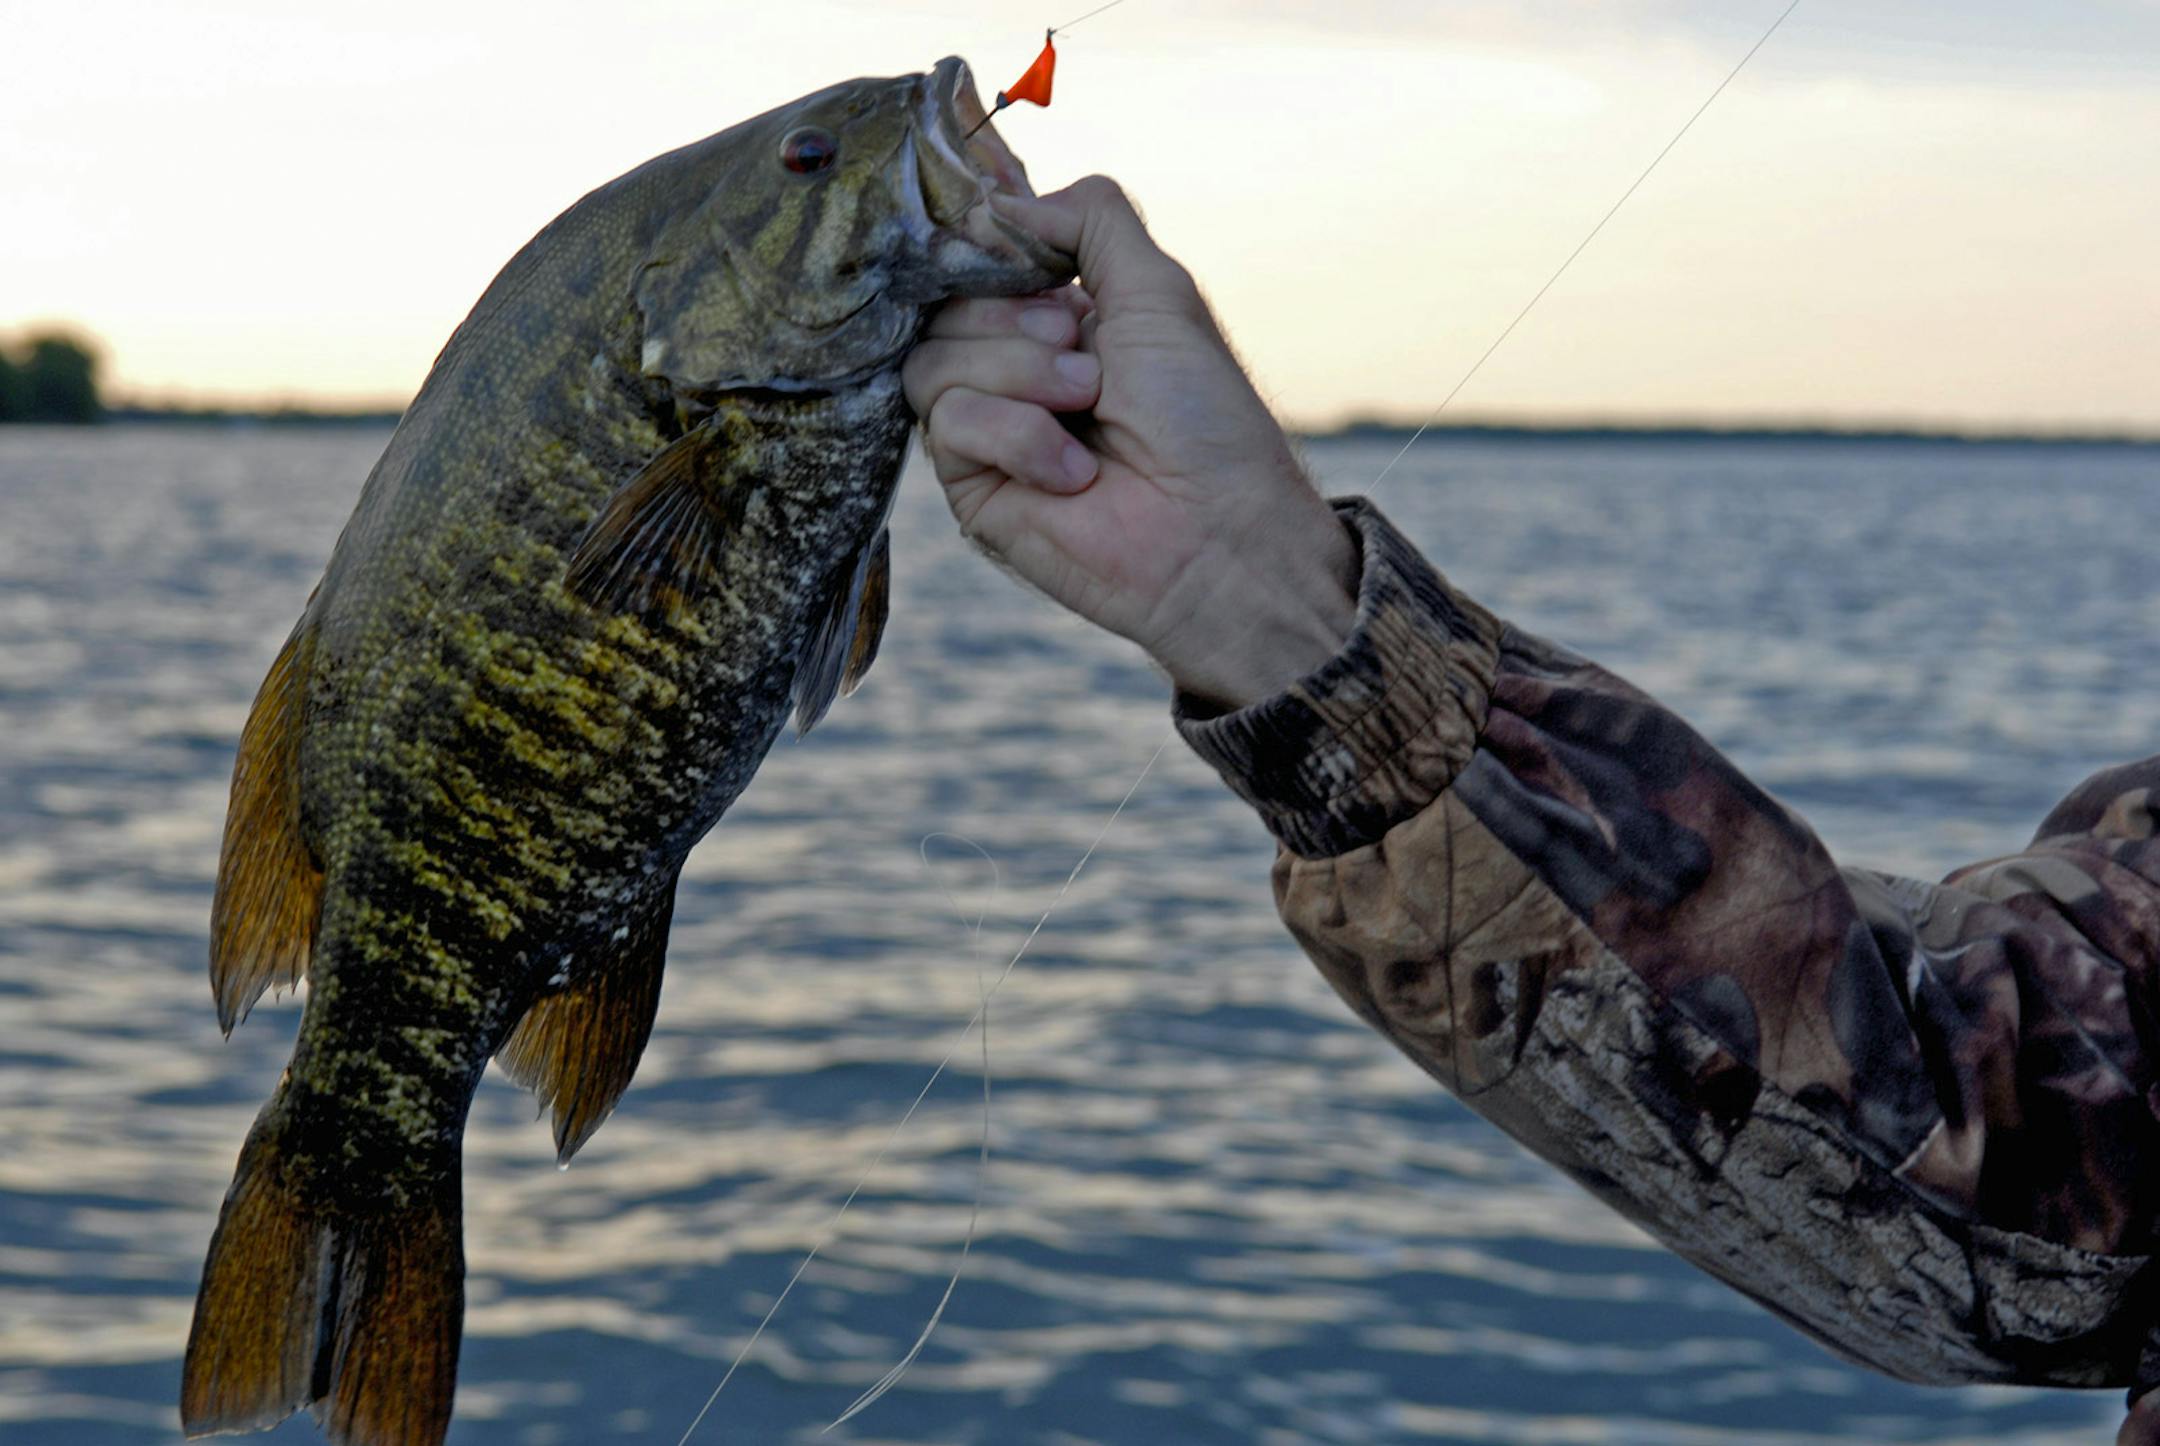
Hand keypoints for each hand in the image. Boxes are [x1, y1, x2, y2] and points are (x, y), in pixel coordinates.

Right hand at [903, 176, 1358, 711]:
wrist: (1215, 534)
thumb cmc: (1203, 419)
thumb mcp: (1157, 290)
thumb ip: (1089, 219)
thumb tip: (998, 201)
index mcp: (1060, 316)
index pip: (978, 258)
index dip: (988, 250)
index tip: (1028, 261)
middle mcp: (1017, 367)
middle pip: (944, 304)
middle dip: (1016, 322)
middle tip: (1086, 358)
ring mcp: (990, 427)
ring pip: (934, 359)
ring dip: (1020, 375)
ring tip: (1087, 407)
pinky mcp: (971, 485)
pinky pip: (947, 420)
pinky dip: (1017, 436)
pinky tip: (1074, 472)